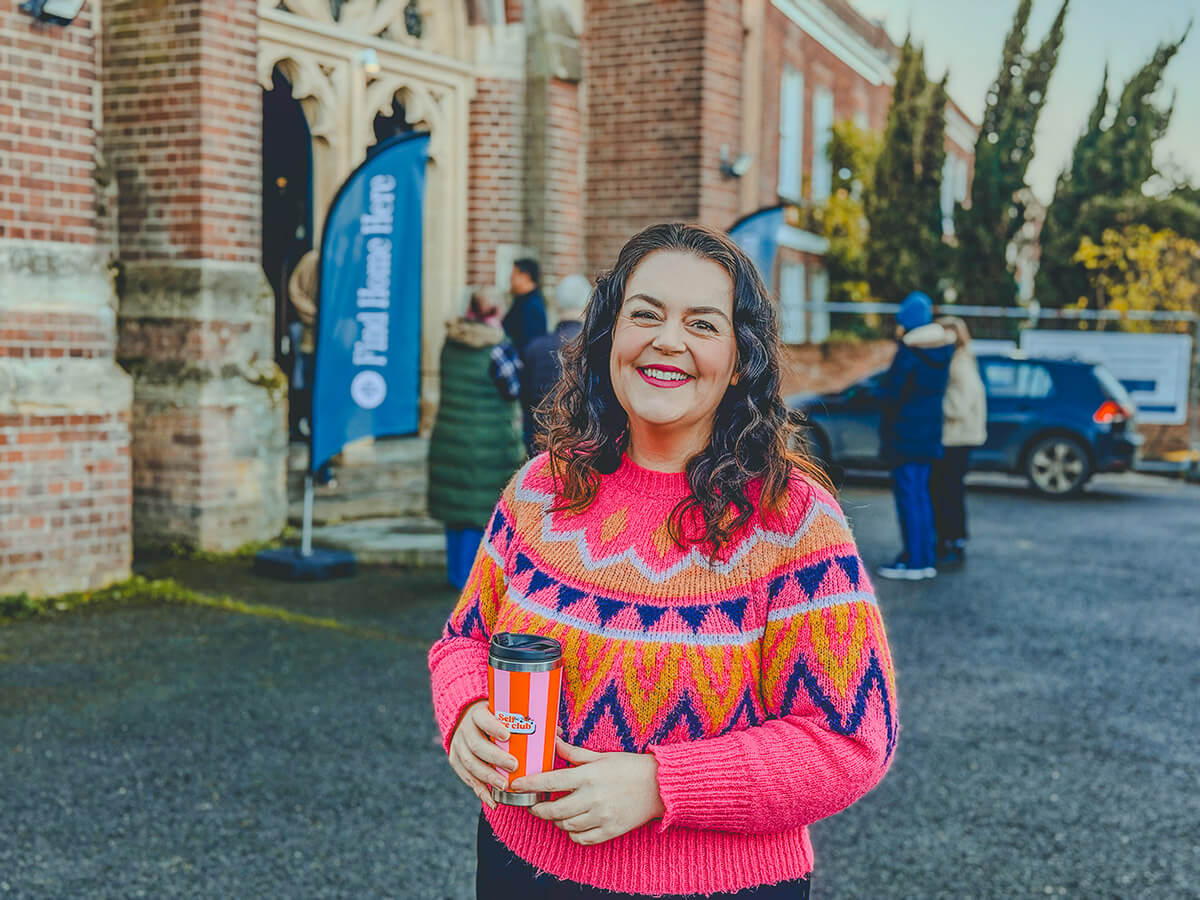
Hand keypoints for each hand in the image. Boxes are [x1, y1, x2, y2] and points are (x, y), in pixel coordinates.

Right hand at [448, 700, 517, 809]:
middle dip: (495, 757)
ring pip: (470, 763)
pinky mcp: (456, 761)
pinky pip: (467, 779)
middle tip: (513, 765)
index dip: (493, 727)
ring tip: (504, 786)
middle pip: (477, 745)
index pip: (482, 719)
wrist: (465, 721)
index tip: (508, 735)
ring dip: (488, 776)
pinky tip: (493, 801)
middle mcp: (464, 730)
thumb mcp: (502, 712)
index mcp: (477, 714)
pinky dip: (481, 791)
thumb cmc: (492, 717)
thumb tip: (557, 732)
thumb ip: (526, 722)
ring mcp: (458, 747)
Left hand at [511, 738, 665, 844]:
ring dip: (556, 820)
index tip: (516, 786)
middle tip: (533, 805)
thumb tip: (553, 741)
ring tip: (556, 813)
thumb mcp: (601, 756)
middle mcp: (593, 797)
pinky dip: (573, 833)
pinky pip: (582, 838)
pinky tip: (573, 824)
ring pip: (566, 825)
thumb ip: (574, 753)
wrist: (659, 786)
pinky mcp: (610, 830)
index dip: (529, 785)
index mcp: (589, 776)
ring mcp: (602, 816)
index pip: (550, 782)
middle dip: (538, 809)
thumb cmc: (629, 767)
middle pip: (553, 810)